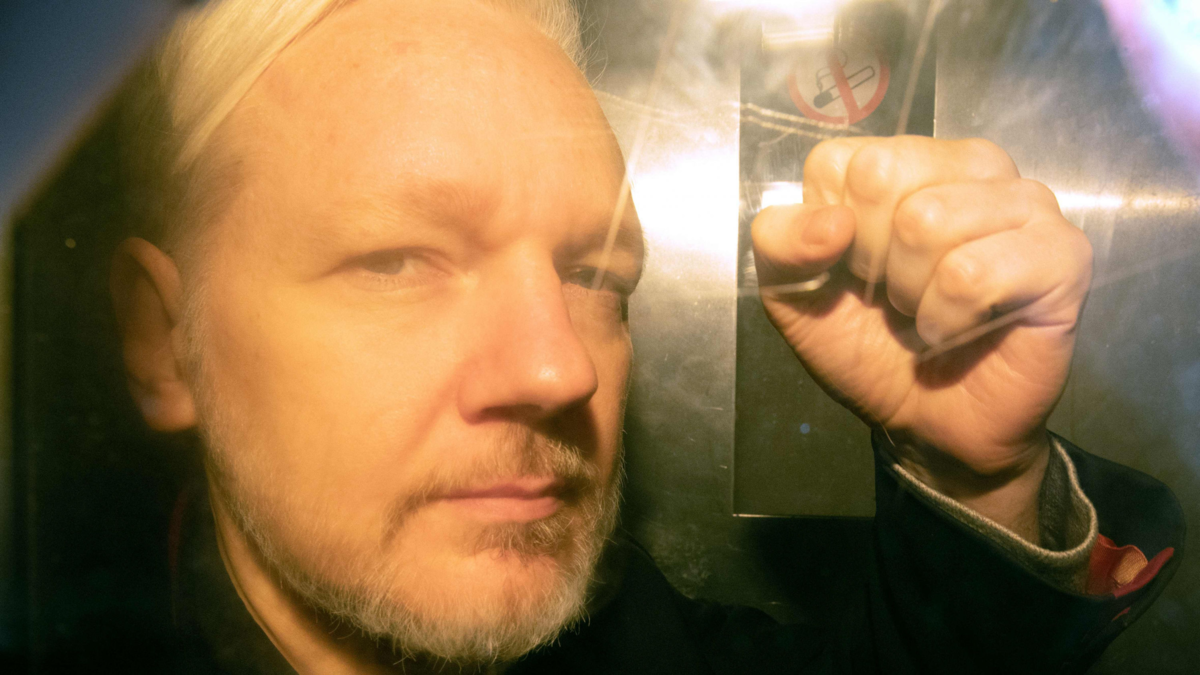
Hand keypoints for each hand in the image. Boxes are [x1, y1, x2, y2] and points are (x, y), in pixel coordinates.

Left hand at [751, 136, 1091, 535]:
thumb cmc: (866, 348)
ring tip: (931, 311)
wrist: (926, 426)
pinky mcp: (1063, 253)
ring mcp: (1025, 202)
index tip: (853, 270)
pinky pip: (975, 273)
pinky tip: (963, 329)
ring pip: (929, 220)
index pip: (838, 162)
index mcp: (904, 161)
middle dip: (872, 259)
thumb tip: (832, 221)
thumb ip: (780, 243)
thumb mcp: (794, 295)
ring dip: (913, 292)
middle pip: (883, 176)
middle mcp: (969, 166)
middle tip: (896, 296)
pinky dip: (950, 318)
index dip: (830, 233)